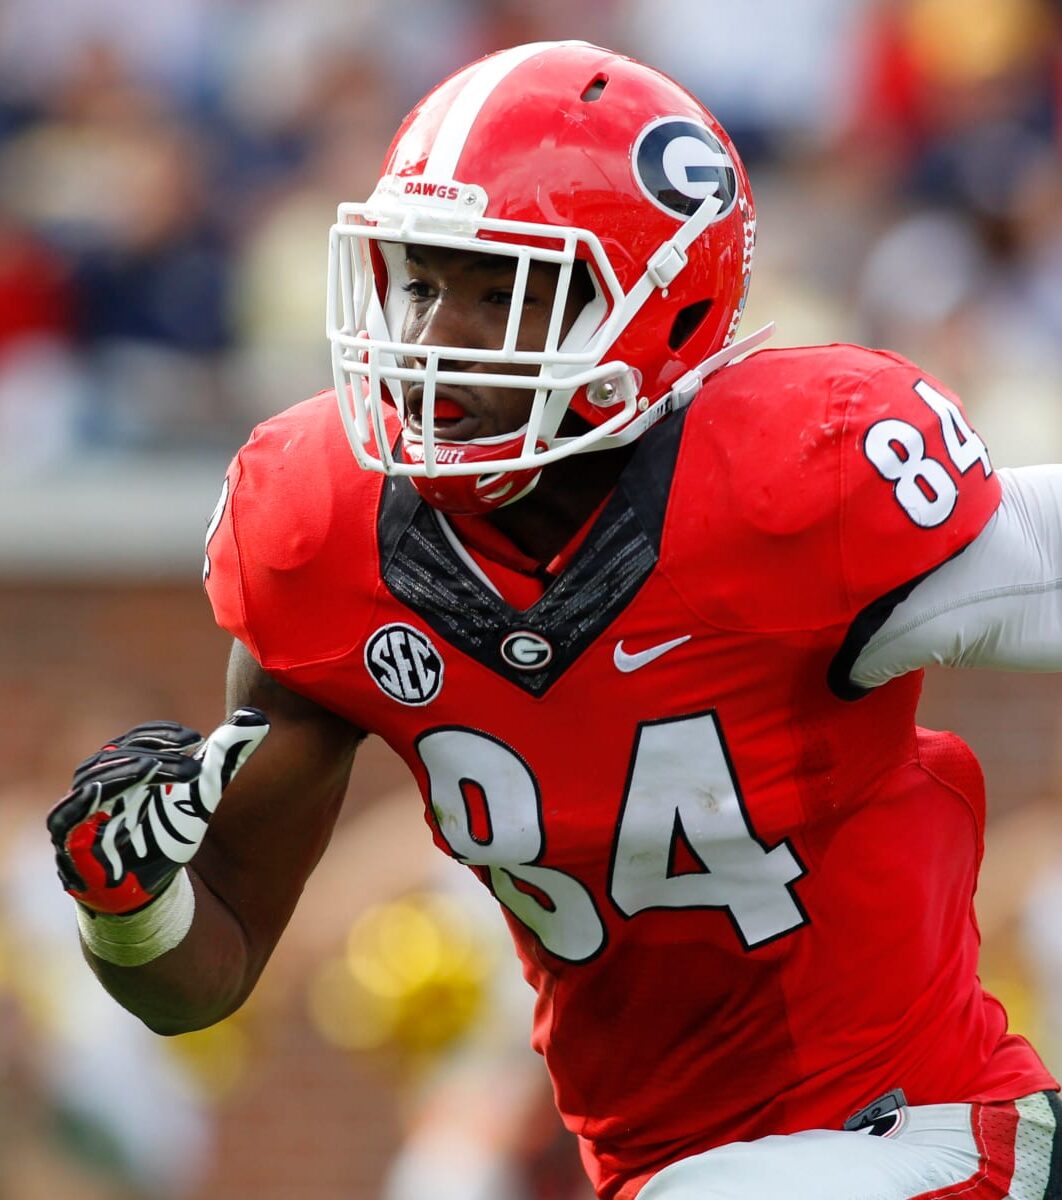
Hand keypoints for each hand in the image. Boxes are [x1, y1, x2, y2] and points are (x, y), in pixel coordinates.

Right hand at [47, 709, 268, 914]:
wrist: (153, 892)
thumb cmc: (170, 834)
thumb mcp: (203, 791)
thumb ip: (226, 755)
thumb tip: (258, 719)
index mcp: (121, 770)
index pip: (133, 741)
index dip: (158, 734)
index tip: (193, 736)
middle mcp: (95, 787)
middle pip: (114, 758)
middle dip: (149, 753)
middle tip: (187, 757)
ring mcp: (78, 815)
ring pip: (90, 783)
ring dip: (121, 772)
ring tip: (153, 766)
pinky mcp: (69, 845)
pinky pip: (62, 819)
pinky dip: (76, 804)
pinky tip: (96, 793)